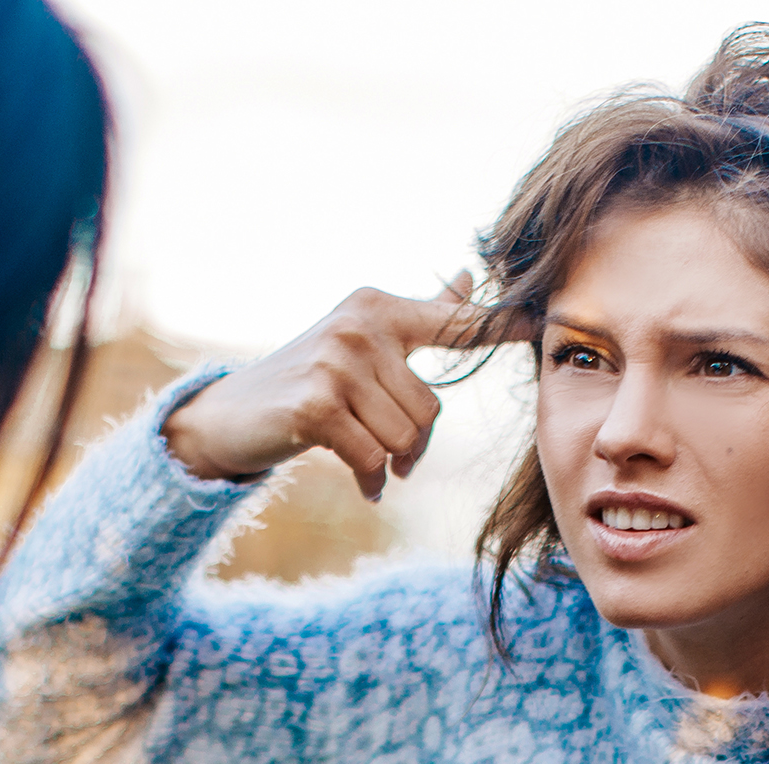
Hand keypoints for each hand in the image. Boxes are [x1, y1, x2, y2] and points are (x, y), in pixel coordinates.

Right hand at [162, 274, 526, 500]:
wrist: (227, 417)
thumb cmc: (304, 382)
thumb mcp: (362, 343)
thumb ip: (421, 315)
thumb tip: (467, 274)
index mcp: (378, 308)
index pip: (452, 321)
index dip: (498, 326)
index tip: (540, 319)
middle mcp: (359, 326)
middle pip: (428, 409)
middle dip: (412, 443)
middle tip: (387, 453)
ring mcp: (335, 363)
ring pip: (404, 437)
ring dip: (389, 464)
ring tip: (366, 462)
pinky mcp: (316, 404)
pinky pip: (372, 457)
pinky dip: (369, 479)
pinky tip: (360, 483)